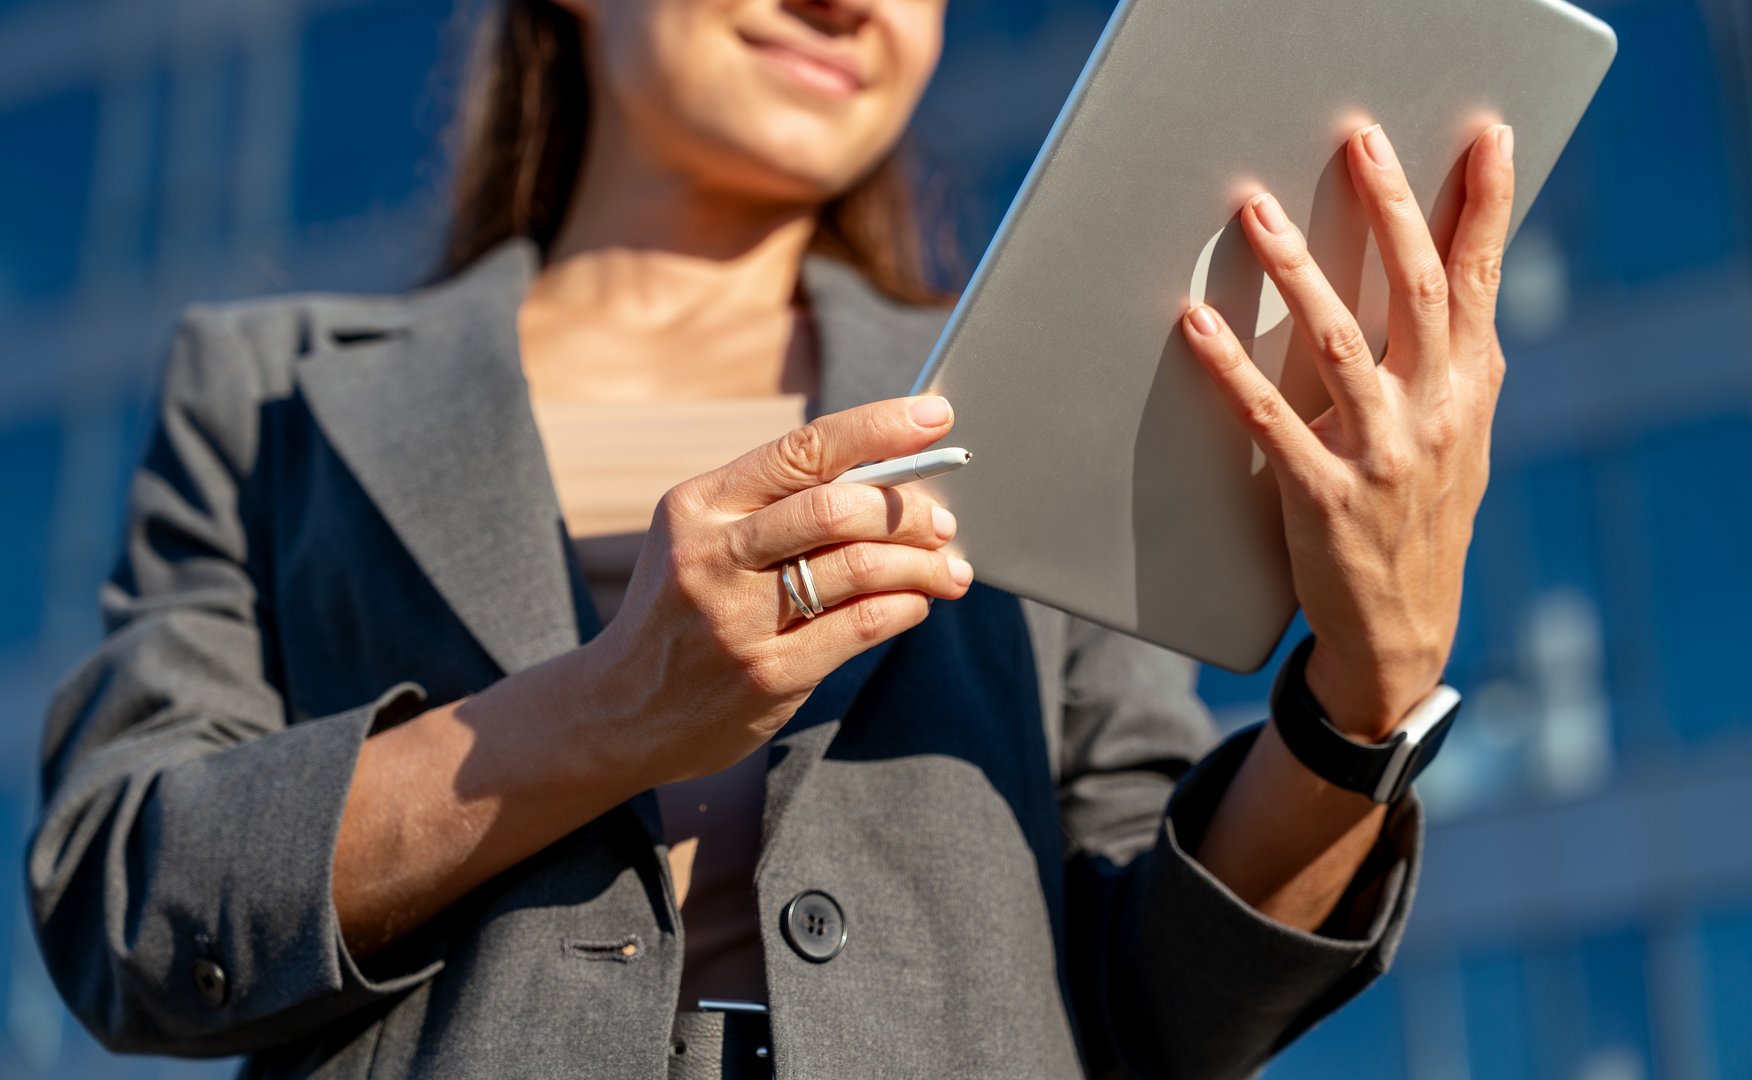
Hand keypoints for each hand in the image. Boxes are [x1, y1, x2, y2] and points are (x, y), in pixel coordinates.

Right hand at [584, 395, 972, 785]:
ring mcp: (737, 619)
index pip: (802, 449)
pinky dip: (905, 607)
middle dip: (908, 510)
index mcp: (698, 505)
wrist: (622, 710)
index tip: (936, 417)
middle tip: (942, 521)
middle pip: (838, 508)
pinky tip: (915, 604)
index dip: (878, 428)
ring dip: (921, 563)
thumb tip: (890, 475)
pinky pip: (862, 626)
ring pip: (860, 567)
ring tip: (947, 568)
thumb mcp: (703, 540)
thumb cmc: (685, 608)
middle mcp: (712, 555)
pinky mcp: (767, 675)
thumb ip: (775, 507)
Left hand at [1182, 123, 1515, 740]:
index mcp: (1470, 392)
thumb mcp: (1464, 442)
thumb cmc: (1422, 521)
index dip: (1485, 208)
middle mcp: (1435, 415)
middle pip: (1413, 291)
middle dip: (1389, 210)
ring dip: (1295, 273)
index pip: (1479, 283)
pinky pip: (1269, 418)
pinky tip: (1196, 325)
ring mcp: (1382, 455)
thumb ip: (1459, 368)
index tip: (1484, 141)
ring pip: (1338, 344)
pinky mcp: (1323, 496)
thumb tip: (1457, 286)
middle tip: (1357, 144)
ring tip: (1254, 215)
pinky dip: (1230, 368)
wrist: (1401, 632)